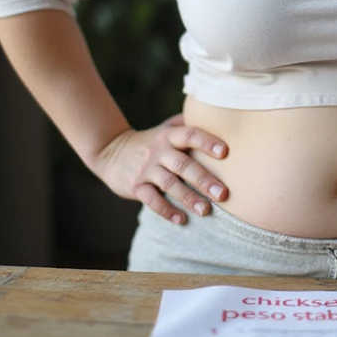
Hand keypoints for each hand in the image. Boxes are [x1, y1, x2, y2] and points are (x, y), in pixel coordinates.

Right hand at [92, 114, 229, 224]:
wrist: (111, 152)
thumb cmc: (150, 142)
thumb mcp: (165, 128)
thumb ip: (187, 124)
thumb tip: (217, 116)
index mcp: (169, 136)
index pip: (190, 135)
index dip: (207, 142)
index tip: (225, 152)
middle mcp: (159, 151)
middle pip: (183, 164)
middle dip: (204, 179)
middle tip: (223, 194)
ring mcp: (146, 169)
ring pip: (169, 183)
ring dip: (188, 198)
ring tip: (206, 210)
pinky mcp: (136, 186)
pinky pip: (151, 199)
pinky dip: (166, 210)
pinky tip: (181, 220)